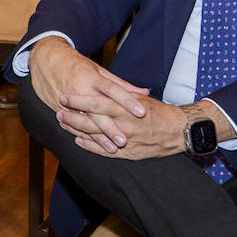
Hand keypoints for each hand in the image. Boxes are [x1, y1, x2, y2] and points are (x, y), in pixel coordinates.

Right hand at [28, 37, 150, 152]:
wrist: (45, 61)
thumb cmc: (76, 64)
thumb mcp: (98, 70)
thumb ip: (121, 84)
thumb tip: (143, 92)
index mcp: (92, 77)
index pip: (113, 90)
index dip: (127, 101)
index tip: (141, 111)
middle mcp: (80, 90)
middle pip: (98, 111)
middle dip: (111, 127)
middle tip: (124, 140)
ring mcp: (69, 101)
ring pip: (86, 122)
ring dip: (99, 137)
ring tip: (112, 149)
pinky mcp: (60, 108)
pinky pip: (73, 125)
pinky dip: (84, 136)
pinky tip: (94, 145)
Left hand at [60, 94, 185, 159]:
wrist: (178, 132)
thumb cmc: (158, 111)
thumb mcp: (139, 98)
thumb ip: (120, 93)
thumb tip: (103, 82)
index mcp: (125, 108)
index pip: (96, 103)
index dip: (78, 101)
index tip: (63, 97)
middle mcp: (123, 125)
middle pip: (91, 121)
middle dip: (72, 117)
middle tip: (58, 112)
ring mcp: (124, 141)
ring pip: (95, 137)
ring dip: (77, 131)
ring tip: (64, 125)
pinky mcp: (128, 154)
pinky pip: (104, 151)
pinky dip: (89, 146)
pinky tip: (78, 141)